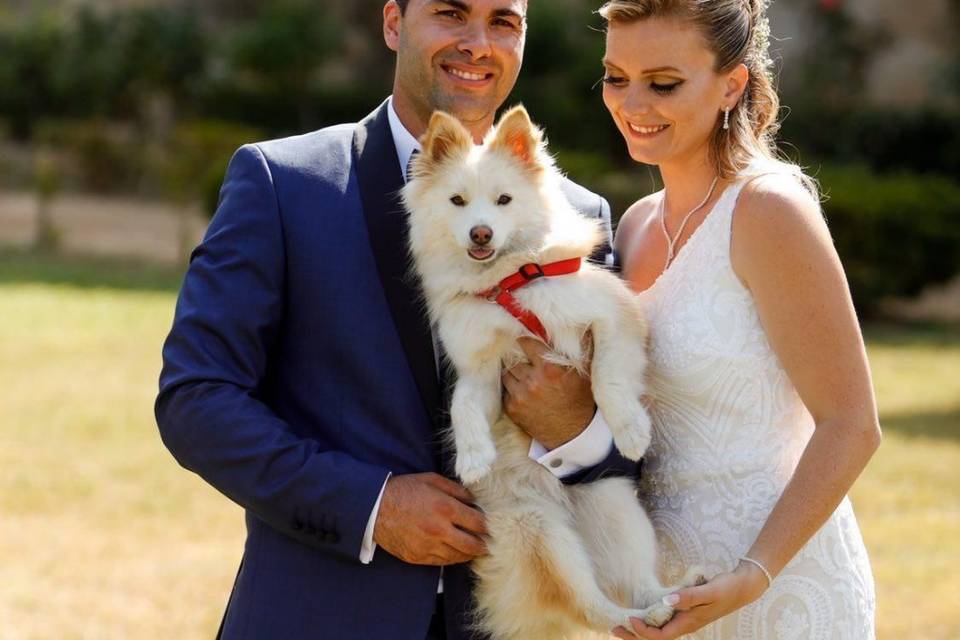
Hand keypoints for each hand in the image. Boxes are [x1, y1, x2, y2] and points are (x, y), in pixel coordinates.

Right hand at [373, 473, 487, 565]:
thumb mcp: (432, 480)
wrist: (375, 507)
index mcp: (445, 508)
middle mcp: (439, 530)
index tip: (490, 526)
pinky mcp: (418, 557)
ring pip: (458, 557)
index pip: (477, 522)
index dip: (487, 525)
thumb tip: (473, 500)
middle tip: (488, 543)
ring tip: (474, 550)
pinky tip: (456, 553)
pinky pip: (442, 562)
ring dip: (469, 554)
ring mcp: (428, 546)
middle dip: (483, 545)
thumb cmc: (404, 490)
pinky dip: (452, 558)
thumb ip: (456, 489)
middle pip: (472, 545)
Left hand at [502, 336, 595, 449]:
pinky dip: (512, 389)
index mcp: (549, 369)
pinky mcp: (512, 409)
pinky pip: (505, 391)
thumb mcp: (584, 372)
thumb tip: (584, 325)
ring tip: (523, 375)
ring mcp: (520, 396)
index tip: (525, 341)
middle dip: (519, 359)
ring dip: (514, 373)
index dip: (525, 341)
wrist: (574, 434)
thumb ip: (582, 347)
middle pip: (514, 359)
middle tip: (525, 360)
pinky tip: (523, 391)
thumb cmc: (581, 400)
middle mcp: (532, 381)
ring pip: (507, 374)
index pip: (526, 343)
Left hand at [612, 563, 767, 638]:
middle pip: (656, 637)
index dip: (642, 631)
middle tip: (613, 629)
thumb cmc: (726, 588)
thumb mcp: (707, 591)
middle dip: (634, 636)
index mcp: (688, 623)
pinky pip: (664, 622)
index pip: (660, 635)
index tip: (629, 618)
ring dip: (640, 629)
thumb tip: (667, 601)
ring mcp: (685, 619)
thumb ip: (688, 596)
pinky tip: (642, 614)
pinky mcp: (686, 612)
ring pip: (658, 630)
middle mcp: (684, 624)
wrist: (742, 587)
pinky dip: (650, 621)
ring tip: (622, 624)